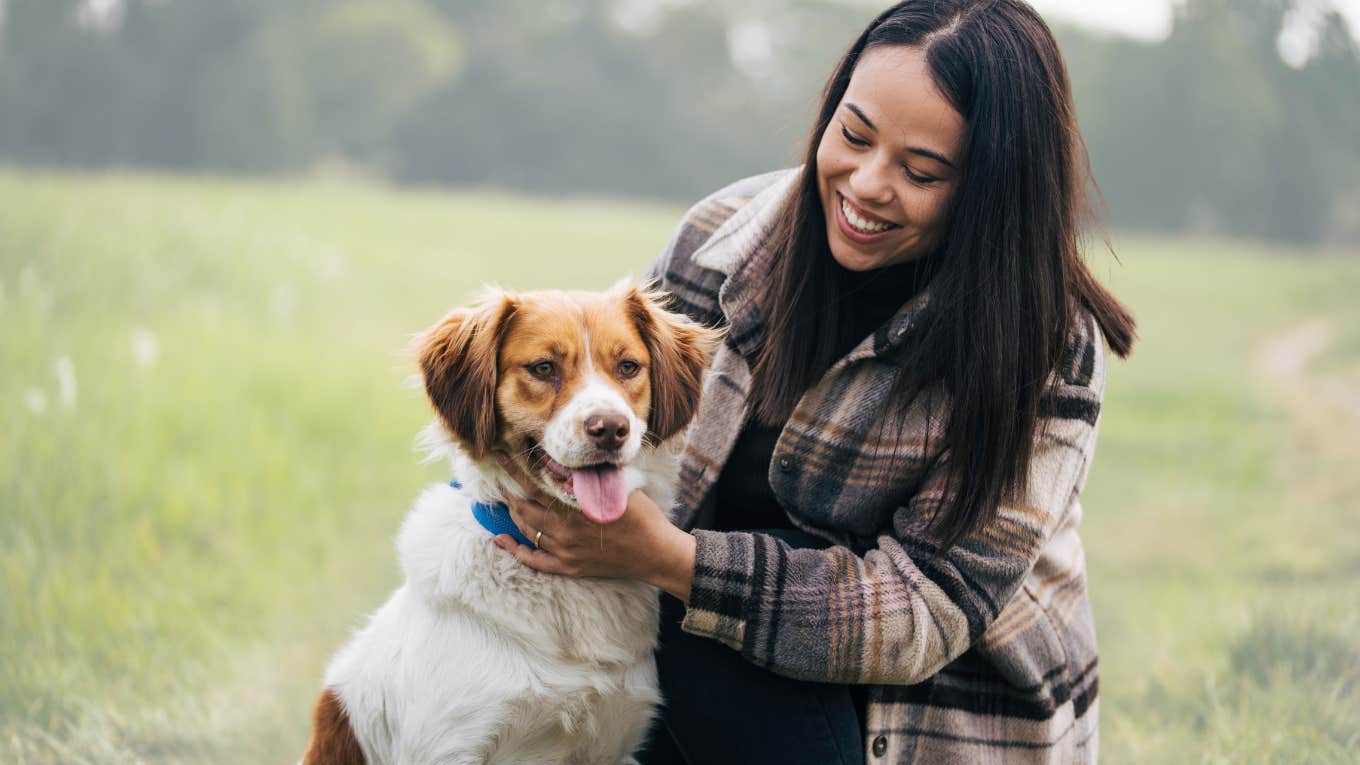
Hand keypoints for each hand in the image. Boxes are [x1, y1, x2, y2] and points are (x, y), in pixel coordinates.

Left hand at [491, 453, 695, 601]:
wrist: (656, 553)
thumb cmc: (642, 516)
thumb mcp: (619, 488)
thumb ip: (592, 476)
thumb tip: (568, 459)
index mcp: (578, 508)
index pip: (536, 485)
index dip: (516, 470)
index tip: (501, 456)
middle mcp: (567, 531)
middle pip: (525, 508)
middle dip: (509, 490)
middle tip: (499, 475)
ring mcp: (566, 552)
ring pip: (528, 530)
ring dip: (513, 513)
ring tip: (506, 498)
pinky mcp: (569, 567)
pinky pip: (535, 561)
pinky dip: (516, 550)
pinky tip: (501, 540)